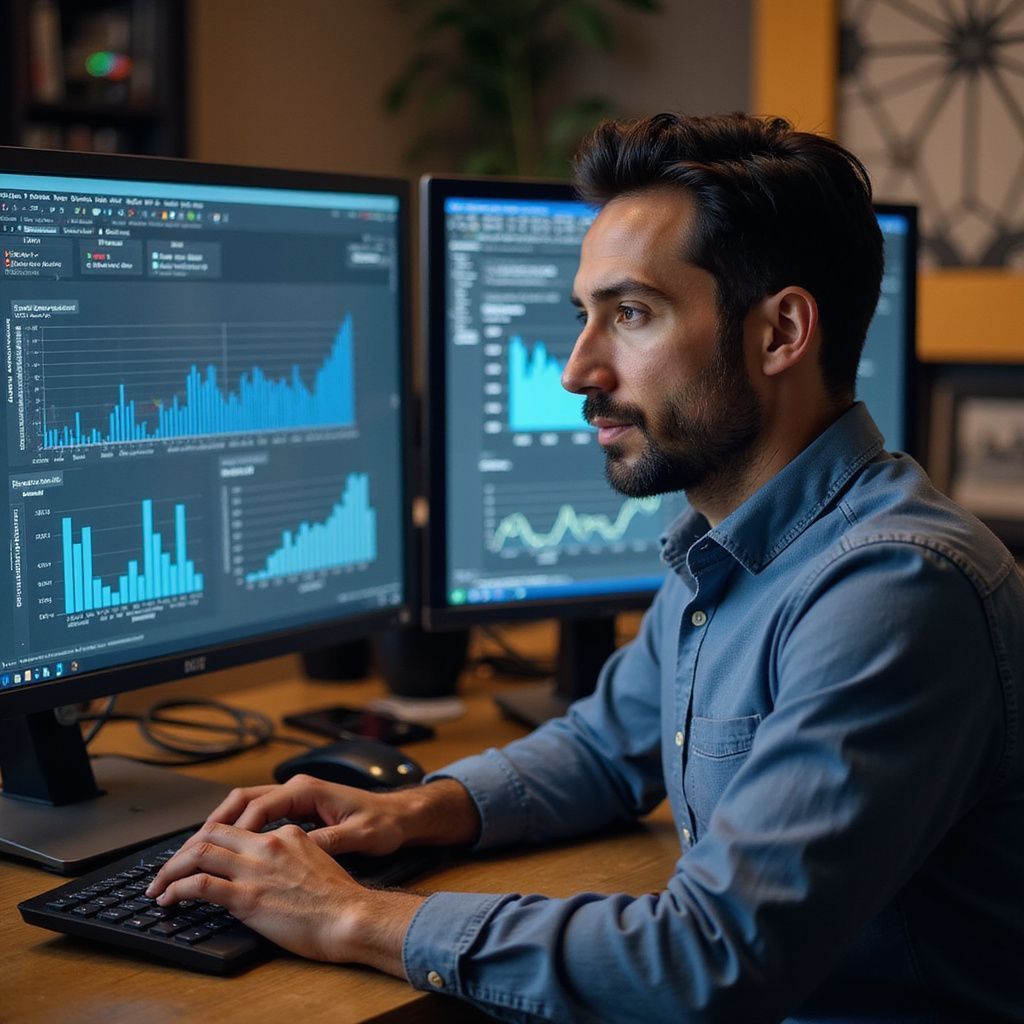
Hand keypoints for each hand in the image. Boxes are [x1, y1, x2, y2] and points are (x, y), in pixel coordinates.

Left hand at [145, 821, 423, 968]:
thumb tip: (275, 867)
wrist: (351, 916)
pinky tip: (168, 898)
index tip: (200, 853)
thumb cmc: (341, 899)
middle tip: (169, 867)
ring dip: (171, 868)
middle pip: (213, 832)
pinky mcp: (247, 897)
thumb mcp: (319, 861)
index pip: (240, 827)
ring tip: (158, 885)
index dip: (213, 839)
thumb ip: (293, 855)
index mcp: (286, 833)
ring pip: (199, 853)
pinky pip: (200, 885)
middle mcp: (267, 844)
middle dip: (184, 848)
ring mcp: (255, 869)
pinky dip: (177, 889)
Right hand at [205, 774, 408, 856]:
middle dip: (216, 823)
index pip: (258, 807)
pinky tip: (229, 850)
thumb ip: (327, 841)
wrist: (401, 816)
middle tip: (191, 850)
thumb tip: (296, 851)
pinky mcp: (298, 809)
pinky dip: (240, 829)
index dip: (234, 830)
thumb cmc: (383, 823)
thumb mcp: (358, 836)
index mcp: (308, 790)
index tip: (214, 853)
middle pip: (243, 800)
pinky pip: (259, 815)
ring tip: (200, 851)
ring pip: (248, 805)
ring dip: (224, 825)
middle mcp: (298, 788)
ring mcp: (296, 796)